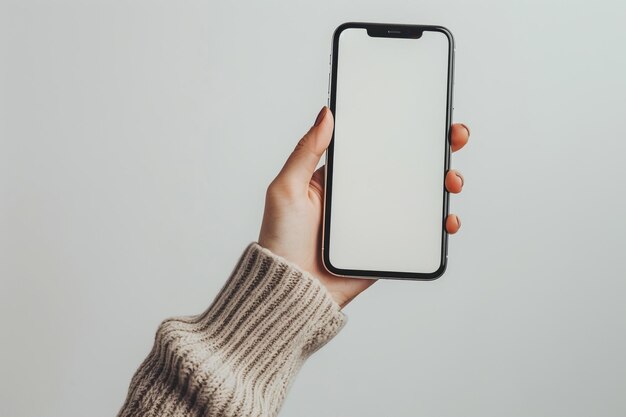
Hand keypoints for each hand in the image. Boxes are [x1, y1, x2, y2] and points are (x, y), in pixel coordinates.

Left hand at [259, 107, 468, 307]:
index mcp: (340, 177)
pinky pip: (421, 232)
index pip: (376, 146)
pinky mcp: (389, 244)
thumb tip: (326, 113)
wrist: (293, 291)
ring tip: (451, 180)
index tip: (426, 113)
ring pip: (421, 197)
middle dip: (436, 150)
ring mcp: (378, 220)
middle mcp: (362, 196)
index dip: (402, 128)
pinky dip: (440, 224)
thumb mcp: (286, 189)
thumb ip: (306, 151)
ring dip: (444, 183)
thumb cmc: (280, 241)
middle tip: (453, 138)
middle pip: (407, 167)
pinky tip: (446, 219)